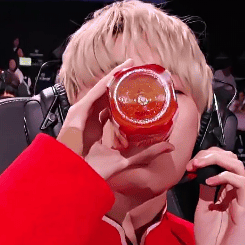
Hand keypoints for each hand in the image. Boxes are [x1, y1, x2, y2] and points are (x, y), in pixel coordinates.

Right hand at [56, 59, 176, 179]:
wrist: (76, 178)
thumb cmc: (93, 172)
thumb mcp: (126, 160)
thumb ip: (146, 153)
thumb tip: (169, 146)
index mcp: (97, 129)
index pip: (110, 107)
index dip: (123, 96)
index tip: (137, 88)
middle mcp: (89, 119)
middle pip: (105, 95)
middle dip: (120, 82)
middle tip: (135, 70)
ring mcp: (82, 115)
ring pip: (100, 90)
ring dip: (114, 77)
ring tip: (128, 66)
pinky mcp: (77, 113)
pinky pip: (93, 94)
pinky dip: (104, 84)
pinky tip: (115, 76)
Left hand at [189, 148, 244, 244]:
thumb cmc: (211, 241)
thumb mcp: (202, 210)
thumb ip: (204, 191)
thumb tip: (200, 172)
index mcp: (224, 192)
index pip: (221, 163)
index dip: (206, 157)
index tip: (189, 164)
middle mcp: (235, 192)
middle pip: (231, 159)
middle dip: (211, 154)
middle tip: (194, 161)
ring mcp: (242, 199)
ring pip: (238, 166)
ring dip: (217, 160)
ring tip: (199, 165)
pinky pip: (241, 184)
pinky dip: (225, 177)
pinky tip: (209, 182)